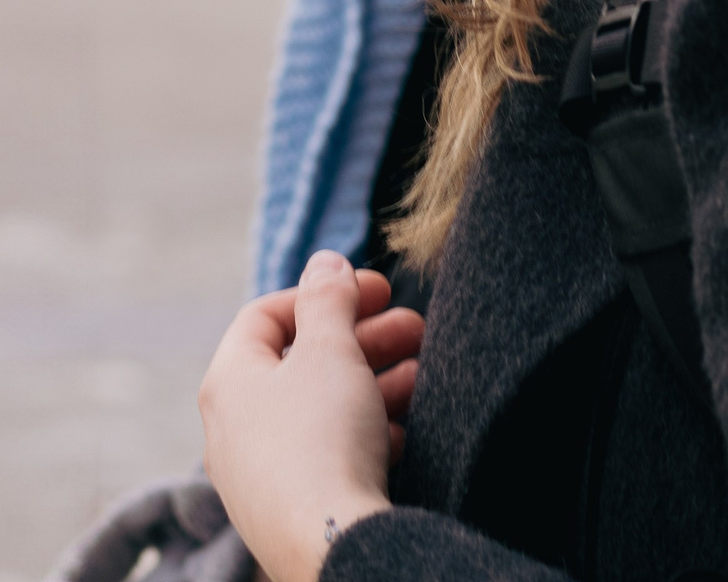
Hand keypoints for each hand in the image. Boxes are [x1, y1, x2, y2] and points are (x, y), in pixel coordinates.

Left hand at [199, 251, 422, 581]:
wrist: (330, 543)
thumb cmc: (322, 437)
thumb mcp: (330, 348)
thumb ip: (328, 297)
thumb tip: (323, 261)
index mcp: (229, 382)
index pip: (266, 313)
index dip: (324, 291)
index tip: (376, 289)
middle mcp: (233, 426)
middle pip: (301, 359)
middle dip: (364, 336)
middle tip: (414, 327)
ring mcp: (258, 470)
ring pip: (320, 405)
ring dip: (374, 379)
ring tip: (421, 376)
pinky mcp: (289, 503)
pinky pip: (327, 449)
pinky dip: (365, 428)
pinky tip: (401, 428)